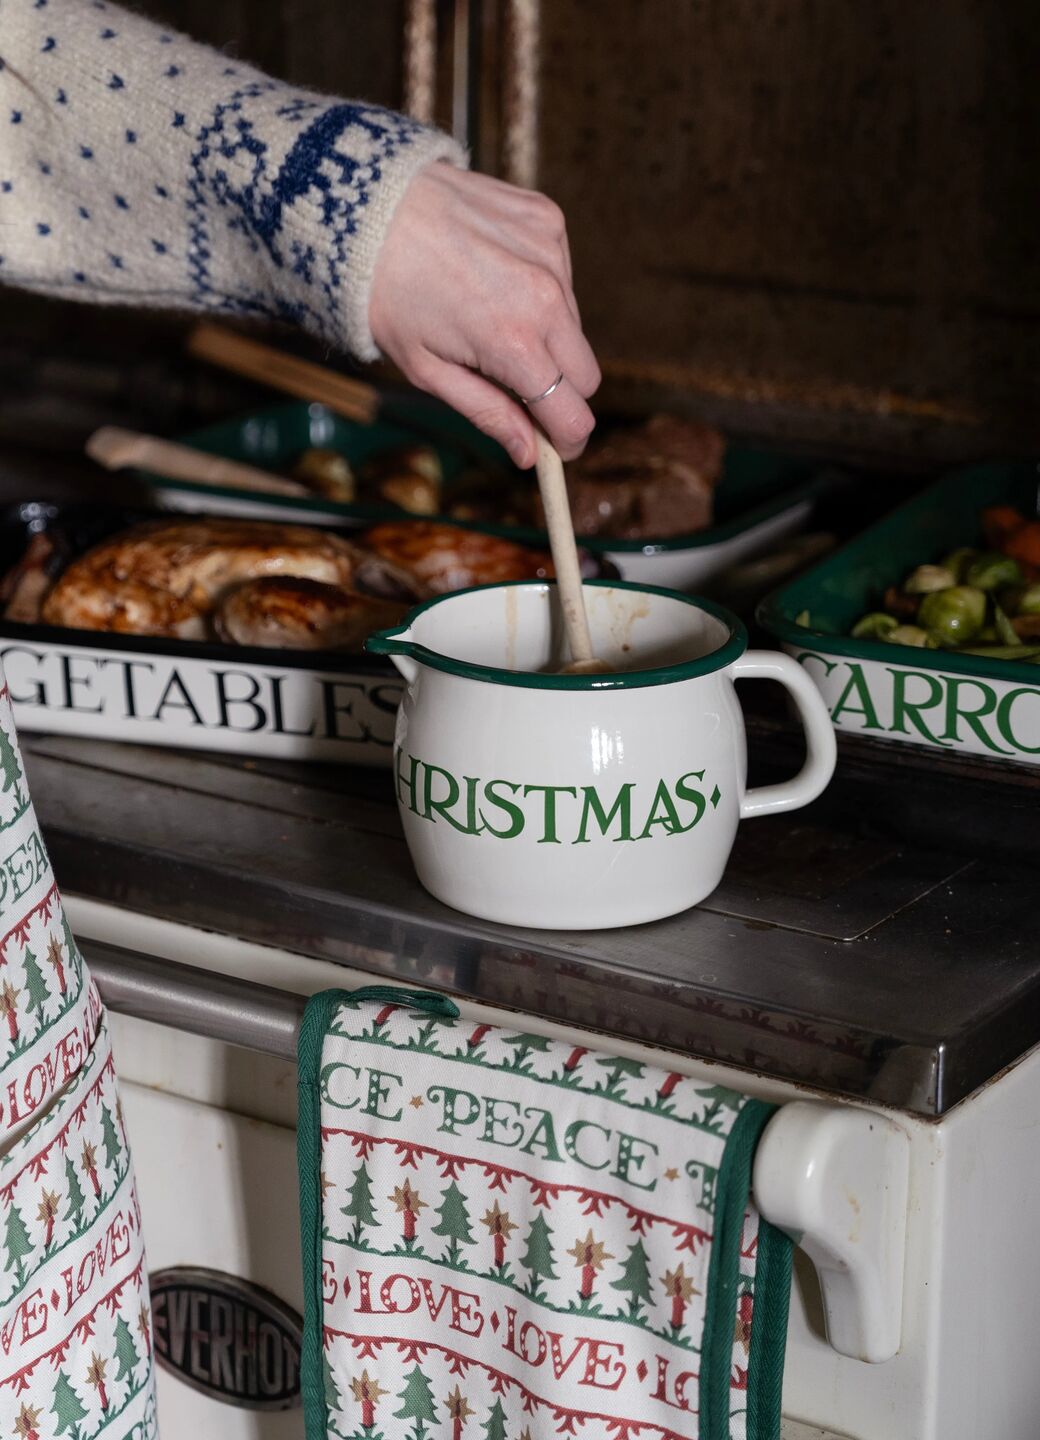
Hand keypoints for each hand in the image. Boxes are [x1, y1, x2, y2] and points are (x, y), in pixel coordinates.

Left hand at [369, 163, 599, 469]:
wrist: (365, 209)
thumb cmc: (387, 295)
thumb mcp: (427, 371)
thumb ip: (488, 413)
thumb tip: (530, 455)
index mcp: (515, 345)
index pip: (575, 414)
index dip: (568, 439)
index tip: (557, 447)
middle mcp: (547, 298)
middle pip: (588, 374)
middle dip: (562, 391)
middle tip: (520, 387)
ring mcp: (552, 253)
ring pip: (574, 324)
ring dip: (547, 334)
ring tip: (491, 316)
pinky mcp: (548, 220)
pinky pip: (563, 274)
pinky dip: (540, 285)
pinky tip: (495, 275)